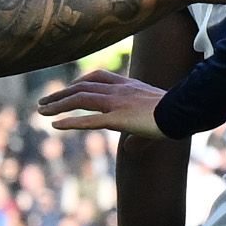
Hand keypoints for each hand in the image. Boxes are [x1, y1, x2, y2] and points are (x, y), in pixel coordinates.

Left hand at [39, 71, 170, 138]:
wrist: (184, 113)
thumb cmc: (175, 116)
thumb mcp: (154, 122)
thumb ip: (137, 136)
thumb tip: (128, 149)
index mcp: (129, 85)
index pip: (98, 77)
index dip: (79, 82)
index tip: (68, 88)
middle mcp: (119, 90)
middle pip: (82, 87)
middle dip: (61, 93)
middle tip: (44, 101)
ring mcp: (117, 103)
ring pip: (80, 100)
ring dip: (58, 104)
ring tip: (41, 111)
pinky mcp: (118, 118)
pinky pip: (89, 120)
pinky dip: (70, 122)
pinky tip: (56, 125)